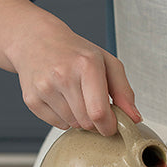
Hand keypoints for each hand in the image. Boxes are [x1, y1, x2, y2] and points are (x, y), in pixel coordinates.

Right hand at [0, 0, 139, 134]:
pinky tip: (61, 98)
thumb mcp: (106, 63)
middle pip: (86, 122)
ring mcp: (44, 87)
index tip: (111, 125)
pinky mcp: (31, 99)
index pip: (99, 112)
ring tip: (75, 97)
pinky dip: (63, 118)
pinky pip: (56, 124)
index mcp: (86, 64)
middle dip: (94, 120)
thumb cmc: (76, 53)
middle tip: (92, 104)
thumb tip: (135, 118)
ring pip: (72, 124)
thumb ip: (124, 91)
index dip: (108, 126)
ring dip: (79, 118)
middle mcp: (63, 75)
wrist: (36, 41)